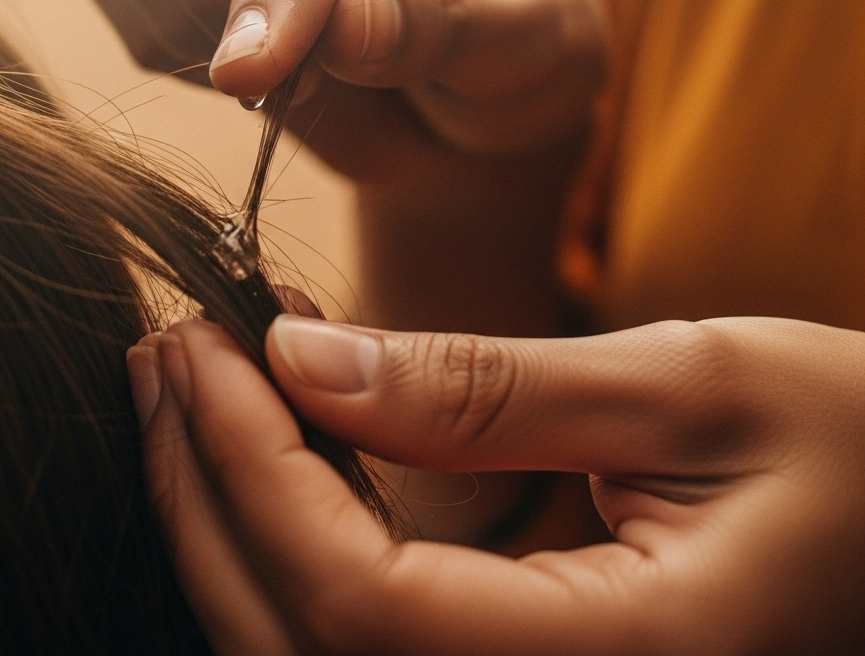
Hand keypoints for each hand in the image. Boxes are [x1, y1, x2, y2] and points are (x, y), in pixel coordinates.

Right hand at [73, 0, 606, 178]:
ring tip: (270, 79)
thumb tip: (334, 26)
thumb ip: (442, 26)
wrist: (469, 88)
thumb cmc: (515, 53)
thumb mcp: (528, 47)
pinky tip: (238, 65)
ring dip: (167, 7)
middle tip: (266, 78)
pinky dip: (153, 33)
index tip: (256, 76)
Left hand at [127, 315, 864, 654]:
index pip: (359, 604)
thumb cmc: (855, 447)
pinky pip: (360, 634)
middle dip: (204, 488)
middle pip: (299, 643)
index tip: (203, 340)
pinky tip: (284, 437)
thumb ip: (484, 388)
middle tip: (168, 351)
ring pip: (308, 650)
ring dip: (230, 511)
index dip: (252, 465)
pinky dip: (295, 534)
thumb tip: (302, 355)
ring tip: (198, 381)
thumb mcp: (687, 387)